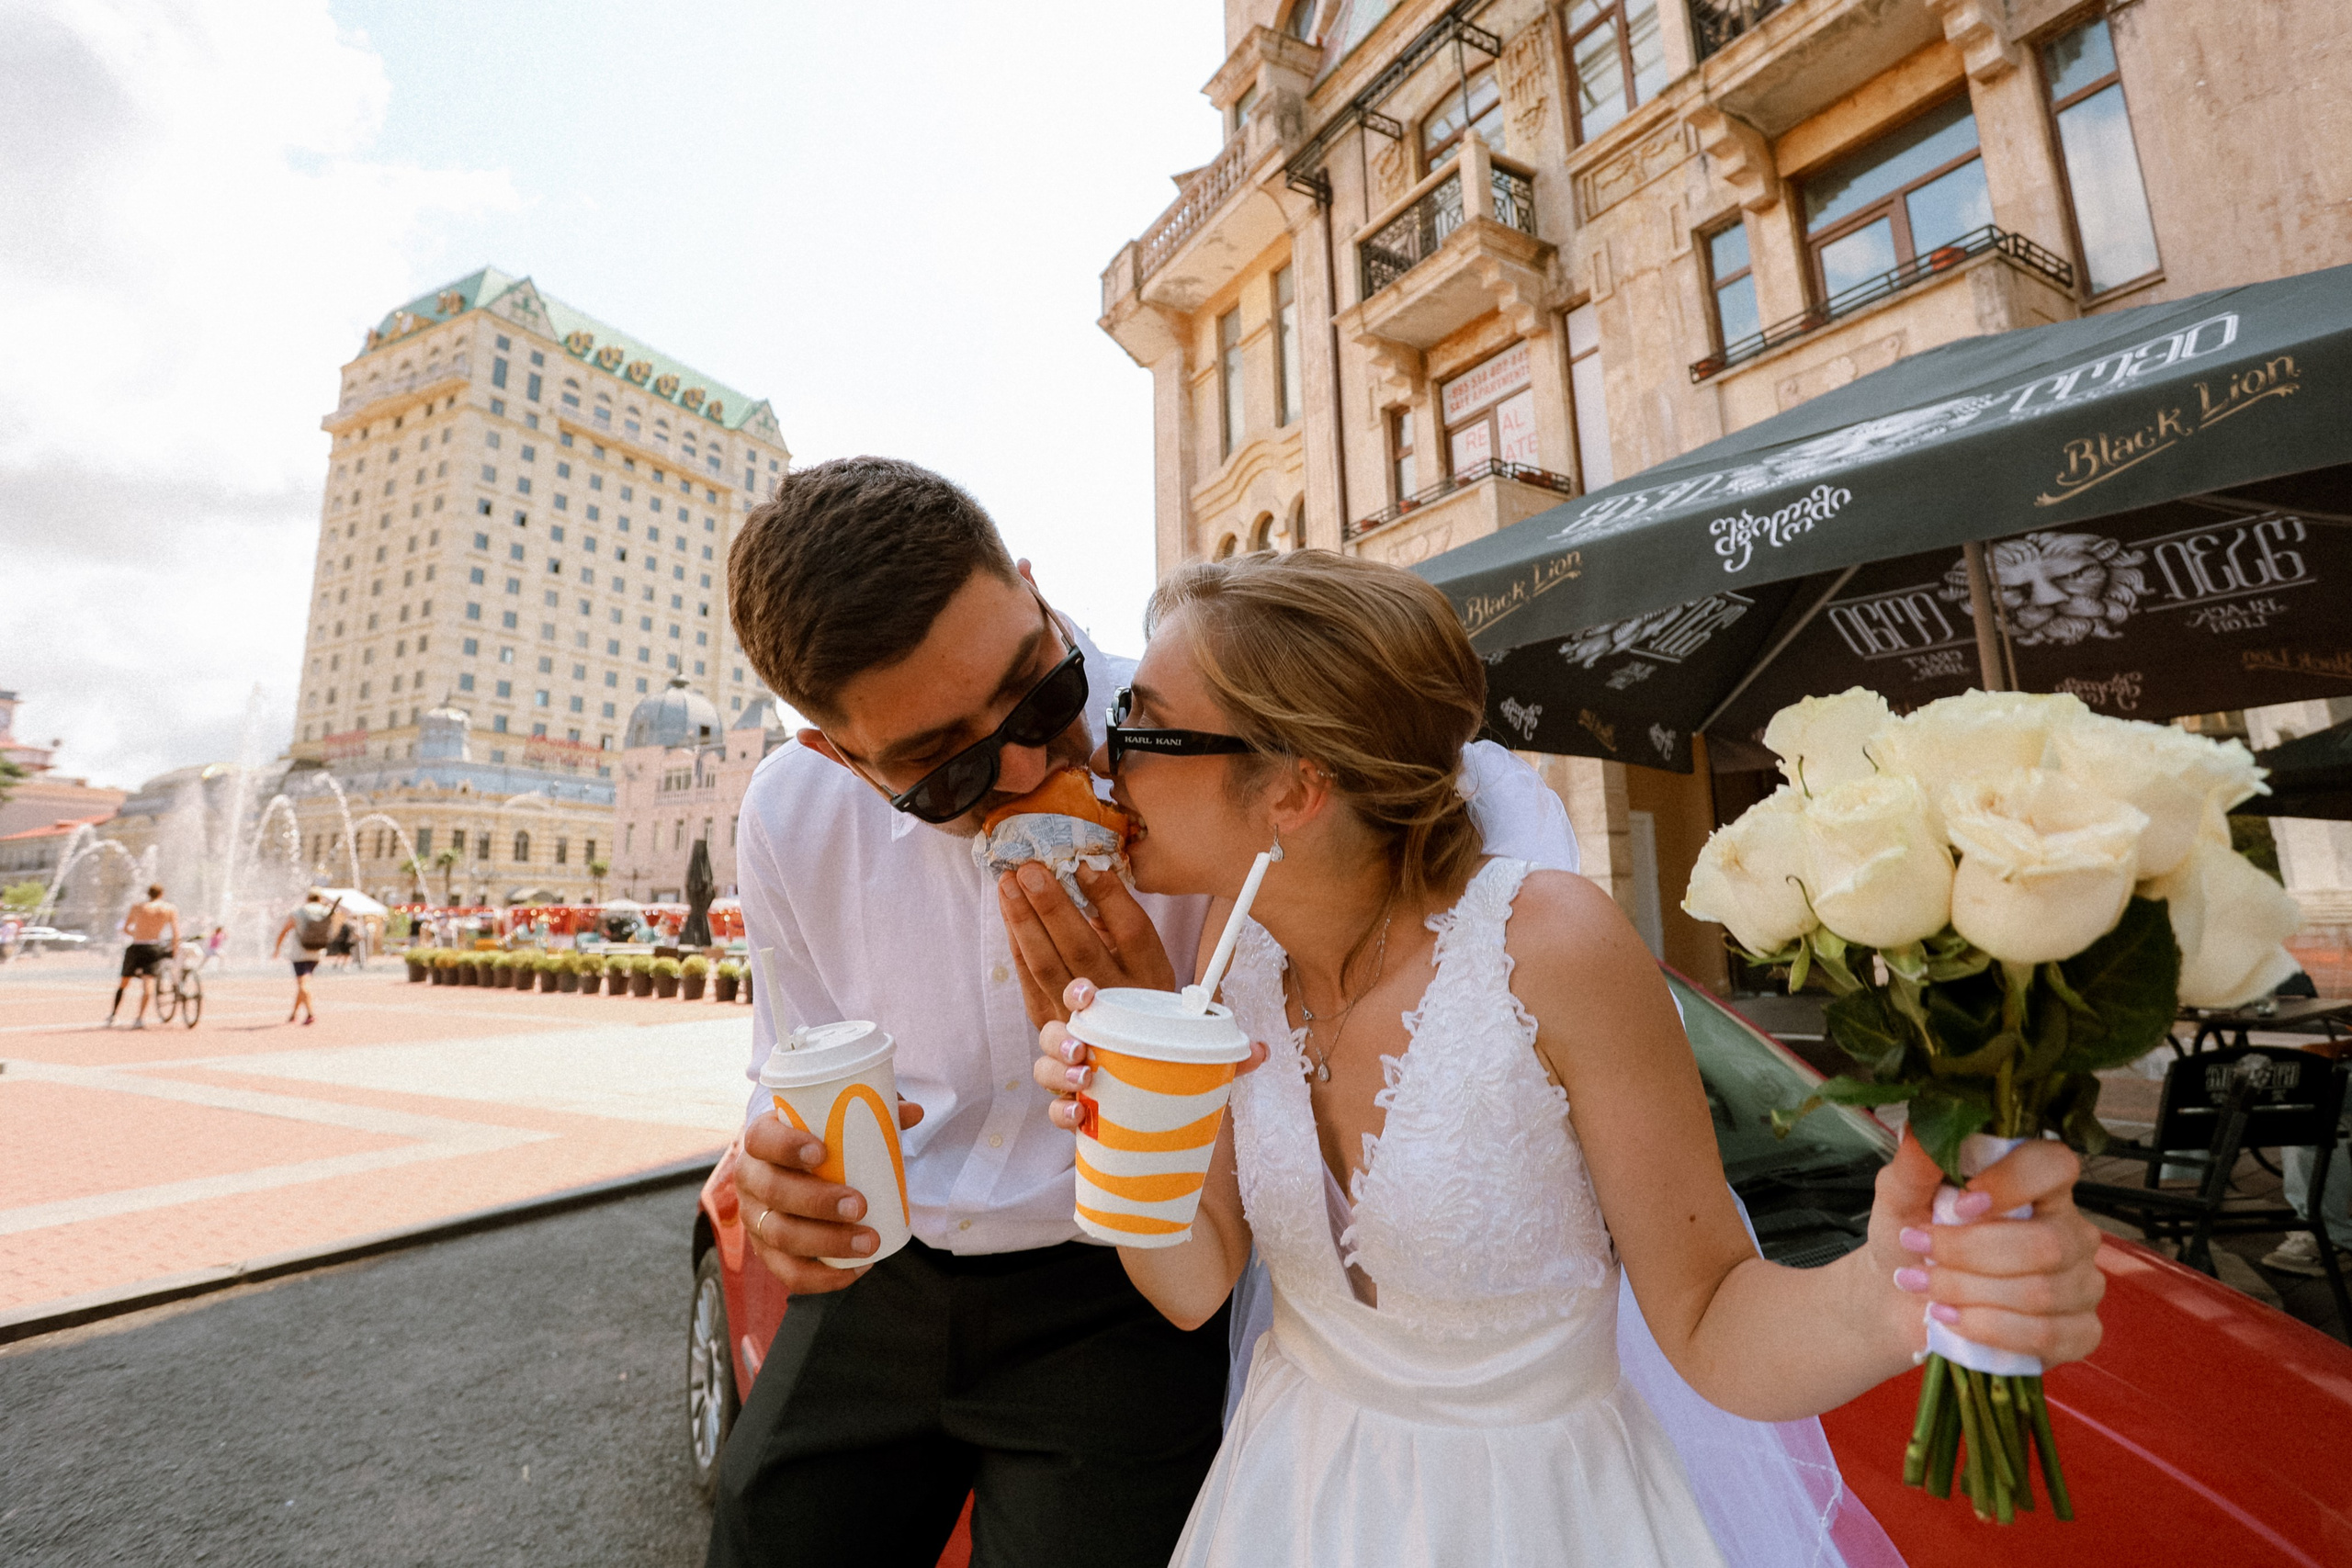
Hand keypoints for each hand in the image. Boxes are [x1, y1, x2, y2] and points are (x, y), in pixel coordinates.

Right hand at [734, 1098, 925, 1294]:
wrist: (790, 1170)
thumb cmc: (818, 1140)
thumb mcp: (836, 1121)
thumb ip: (874, 1113)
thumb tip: (915, 1113)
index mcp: (760, 1140)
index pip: (762, 1139)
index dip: (786, 1146)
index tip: (823, 1153)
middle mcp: (751, 1179)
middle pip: (773, 1192)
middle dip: (817, 1202)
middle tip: (860, 1205)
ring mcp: (755, 1218)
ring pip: (780, 1235)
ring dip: (826, 1242)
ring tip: (870, 1241)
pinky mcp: (767, 1251)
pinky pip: (788, 1272)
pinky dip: (823, 1277)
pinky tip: (857, 1270)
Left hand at [998, 863, 1174, 1027]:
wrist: (1121, 1051)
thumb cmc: (1133, 989)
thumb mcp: (1146, 959)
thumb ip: (1120, 920)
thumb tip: (1085, 871)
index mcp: (1150, 977)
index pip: (1132, 932)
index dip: (1107, 896)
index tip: (1082, 863)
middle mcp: (1117, 1001)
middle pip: (1081, 947)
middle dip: (1051, 904)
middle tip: (1029, 868)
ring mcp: (1079, 1018)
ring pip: (1046, 965)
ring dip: (1023, 920)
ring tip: (1008, 883)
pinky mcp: (1049, 1024)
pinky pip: (1028, 980)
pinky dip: (1016, 943)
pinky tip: (1008, 914)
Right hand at [1034, 978, 1268, 1129]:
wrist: (1152, 1110)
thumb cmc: (1165, 1067)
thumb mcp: (1193, 1057)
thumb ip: (1224, 1055)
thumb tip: (1262, 1050)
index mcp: (1108, 1019)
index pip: (1083, 995)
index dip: (1078, 991)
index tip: (1087, 994)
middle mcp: (1082, 1042)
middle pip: (1053, 1031)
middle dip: (1059, 1038)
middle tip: (1079, 1050)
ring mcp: (1070, 1076)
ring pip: (1045, 1068)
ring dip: (1057, 1073)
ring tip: (1083, 1081)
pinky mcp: (1071, 1108)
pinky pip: (1054, 1110)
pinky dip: (1061, 1112)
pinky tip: (1077, 1115)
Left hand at [1869, 1132, 2105, 1366]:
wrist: (1898, 1299)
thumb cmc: (1910, 1238)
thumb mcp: (1900, 1198)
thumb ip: (1914, 1166)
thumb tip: (1918, 1129)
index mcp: (2038, 1186)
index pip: (2056, 1165)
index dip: (2013, 1184)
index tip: (1961, 1204)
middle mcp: (2071, 1230)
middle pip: (2046, 1244)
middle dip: (1971, 1254)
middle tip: (1920, 1252)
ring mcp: (2082, 1283)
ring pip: (2041, 1293)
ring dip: (1969, 1293)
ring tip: (1925, 1287)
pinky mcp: (2080, 1332)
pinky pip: (2048, 1336)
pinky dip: (1990, 1331)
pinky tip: (1954, 1319)